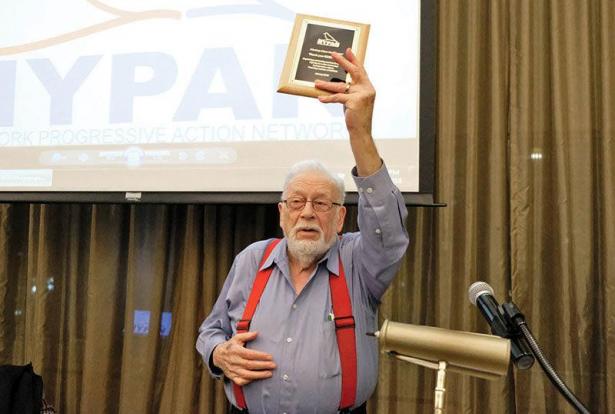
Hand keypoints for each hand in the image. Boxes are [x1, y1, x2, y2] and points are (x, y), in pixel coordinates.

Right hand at [212, 331, 275, 385]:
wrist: (218, 356)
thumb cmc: (231, 346)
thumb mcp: (237, 338)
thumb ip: (247, 335)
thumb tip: (257, 333)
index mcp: (236, 351)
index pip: (250, 354)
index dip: (260, 356)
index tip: (270, 356)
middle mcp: (234, 361)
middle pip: (250, 365)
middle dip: (263, 365)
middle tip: (273, 365)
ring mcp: (233, 370)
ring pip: (247, 375)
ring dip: (259, 375)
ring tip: (269, 373)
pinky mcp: (232, 377)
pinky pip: (241, 381)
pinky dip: (249, 381)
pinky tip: (257, 378)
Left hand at [314, 48, 380, 175]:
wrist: (361, 132)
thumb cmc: (356, 117)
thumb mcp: (354, 101)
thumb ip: (350, 91)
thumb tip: (338, 84)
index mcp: (368, 87)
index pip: (361, 70)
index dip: (354, 60)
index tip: (348, 50)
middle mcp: (366, 89)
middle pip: (353, 72)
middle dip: (342, 62)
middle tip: (333, 54)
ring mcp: (361, 95)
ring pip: (340, 86)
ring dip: (327, 84)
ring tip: (316, 82)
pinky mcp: (354, 102)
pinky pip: (337, 97)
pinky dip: (328, 98)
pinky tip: (320, 98)